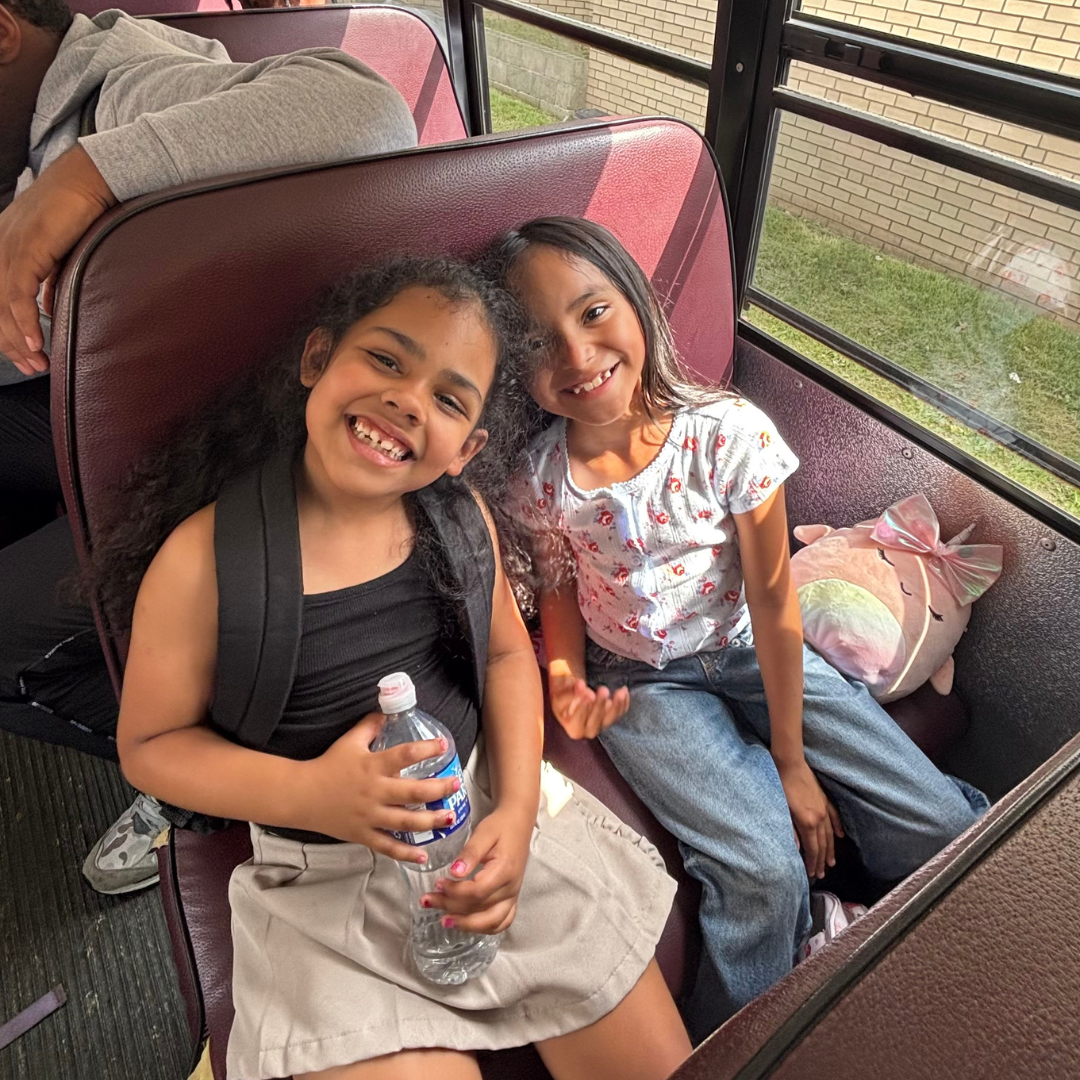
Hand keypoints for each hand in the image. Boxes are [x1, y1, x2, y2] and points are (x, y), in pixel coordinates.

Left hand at [0, 146, 115, 373]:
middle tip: (31, 367)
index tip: (26, 357)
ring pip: (1, 304)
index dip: (6, 332)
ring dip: (17, 339)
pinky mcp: (26, 247)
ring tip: (35, 362)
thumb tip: (48, 310)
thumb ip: (49, 282)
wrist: (91, 178)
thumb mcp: (61, 254)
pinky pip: (17, 292)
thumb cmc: (82, 210)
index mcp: (4, 248)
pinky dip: (24, 320)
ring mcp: (8, 246)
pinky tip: (35, 341)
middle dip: (9, 343)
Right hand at [293, 711, 461, 861]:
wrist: (301, 795)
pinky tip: (423, 855)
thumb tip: (387, 710)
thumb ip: (370, 725)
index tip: (443, 745)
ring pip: (405, 821)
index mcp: (373, 766)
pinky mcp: (363, 834)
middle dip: (438, 789)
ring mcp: (370, 816)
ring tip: (449, 818)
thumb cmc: (327, 766)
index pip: (404, 755)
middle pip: (412, 792)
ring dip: (430, 821)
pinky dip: (405, 853)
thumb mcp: (349, 741)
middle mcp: (375, 792)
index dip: (426, 749)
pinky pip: (387, 846)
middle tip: (455, 785)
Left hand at [420, 805, 533, 933]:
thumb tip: (454, 872)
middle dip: (452, 908)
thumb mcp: (483, 833)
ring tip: (444, 919)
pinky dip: (484, 927)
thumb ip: (470, 853)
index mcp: (505, 871)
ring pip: (492, 922)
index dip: (454, 891)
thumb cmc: (500, 826)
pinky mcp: (512, 898)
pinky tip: (465, 922)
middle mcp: (511, 888)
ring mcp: (513, 896)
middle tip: (429, 901)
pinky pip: (501, 922)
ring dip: (467, 924)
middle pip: (480, 909)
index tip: (437, 883)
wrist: (518, 823)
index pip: (477, 891)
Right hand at [548, 660, 628, 739]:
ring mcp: (600, 725)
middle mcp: (585, 730)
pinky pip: (619, 713)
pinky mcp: (610, 718)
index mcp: (569, 724)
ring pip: (609, 720)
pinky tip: (624, 691)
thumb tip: (580, 685)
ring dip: (615, 706)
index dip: (582, 707)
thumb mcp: (560, 688)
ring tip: (619, 692)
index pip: (576, 720)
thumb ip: (568, 687)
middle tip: (603, 690)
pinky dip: (623, 703)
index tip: (586, 691)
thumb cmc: (563, 691)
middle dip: (599, 705)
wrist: (572, 693)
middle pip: (594, 723)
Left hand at [775, 756, 843, 879]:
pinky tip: (841, 836)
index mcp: (807, 822)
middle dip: (822, 860)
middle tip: (822, 874)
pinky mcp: (824, 798)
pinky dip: (838, 827)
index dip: (813, 863)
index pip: (812, 848)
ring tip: (831, 862)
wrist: (790, 763)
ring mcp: (824, 808)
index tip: (813, 874)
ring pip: (830, 833)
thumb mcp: (782, 809)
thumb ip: (790, 830)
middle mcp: (819, 818)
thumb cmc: (781, 785)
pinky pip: (834, 816)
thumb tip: (796, 849)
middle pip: (823, 844)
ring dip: (831, 849)